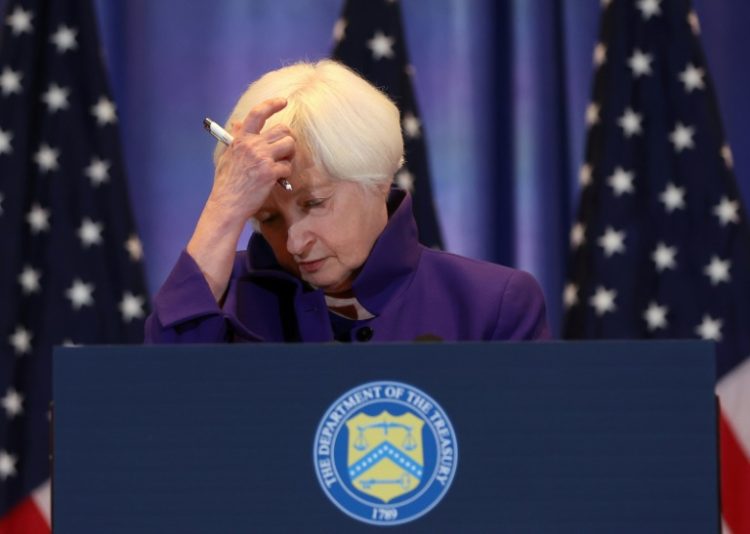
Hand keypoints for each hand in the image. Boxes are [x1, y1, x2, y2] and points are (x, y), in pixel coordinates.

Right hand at [207, 98, 294, 222]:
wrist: (228, 203)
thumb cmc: (227, 182)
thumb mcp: (227, 156)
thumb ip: (236, 138)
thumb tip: (238, 123)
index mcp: (241, 139)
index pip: (257, 113)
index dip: (272, 104)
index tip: (282, 101)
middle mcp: (252, 145)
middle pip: (283, 129)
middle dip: (287, 139)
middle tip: (284, 151)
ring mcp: (262, 158)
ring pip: (289, 144)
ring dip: (289, 155)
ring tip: (280, 165)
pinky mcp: (270, 172)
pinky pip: (288, 167)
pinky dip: (285, 174)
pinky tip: (277, 180)